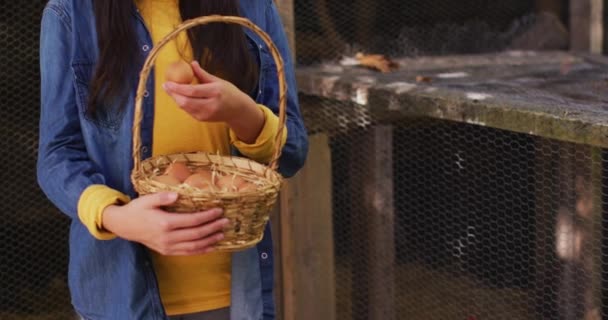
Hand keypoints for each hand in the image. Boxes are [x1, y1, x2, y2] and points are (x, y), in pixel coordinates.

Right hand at [102, 192, 228, 255]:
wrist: (123, 225)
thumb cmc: (137, 209)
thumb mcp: (147, 199)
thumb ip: (162, 198)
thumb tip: (177, 196)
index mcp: (165, 223)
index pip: (192, 221)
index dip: (207, 216)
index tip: (219, 211)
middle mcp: (168, 237)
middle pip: (196, 234)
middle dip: (213, 228)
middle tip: (226, 221)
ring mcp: (167, 246)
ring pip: (193, 246)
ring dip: (210, 241)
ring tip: (222, 234)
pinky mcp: (166, 251)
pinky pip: (187, 253)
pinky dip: (200, 251)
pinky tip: (211, 247)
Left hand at [163, 61, 264, 143]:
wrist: (238, 111)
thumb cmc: (228, 92)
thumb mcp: (218, 81)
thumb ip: (203, 74)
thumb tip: (191, 63)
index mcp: (215, 92)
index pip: (192, 91)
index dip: (178, 87)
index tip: (167, 82)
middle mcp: (211, 105)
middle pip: (186, 102)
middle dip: (173, 94)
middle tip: (165, 86)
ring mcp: (207, 114)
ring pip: (185, 107)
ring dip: (176, 99)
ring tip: (171, 90)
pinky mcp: (203, 119)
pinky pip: (188, 111)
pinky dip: (182, 103)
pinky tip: (180, 97)